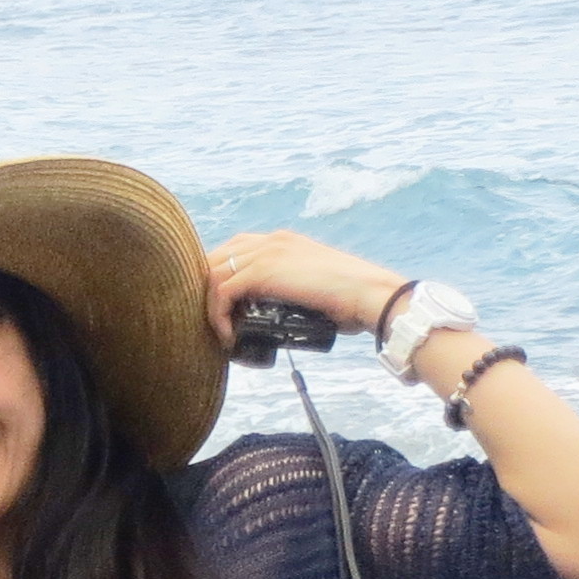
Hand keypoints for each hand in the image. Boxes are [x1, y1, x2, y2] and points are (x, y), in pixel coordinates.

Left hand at [203, 230, 409, 347]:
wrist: (370, 295)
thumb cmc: (351, 300)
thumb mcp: (313, 288)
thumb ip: (289, 292)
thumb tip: (273, 319)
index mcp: (282, 241)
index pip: (234, 251)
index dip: (221, 279)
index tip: (222, 310)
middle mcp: (270, 240)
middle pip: (216, 258)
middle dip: (207, 292)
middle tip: (216, 324)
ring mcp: (266, 252)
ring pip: (213, 275)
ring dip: (210, 308)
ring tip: (222, 335)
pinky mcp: (263, 271)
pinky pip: (222, 292)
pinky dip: (218, 317)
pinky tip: (229, 337)